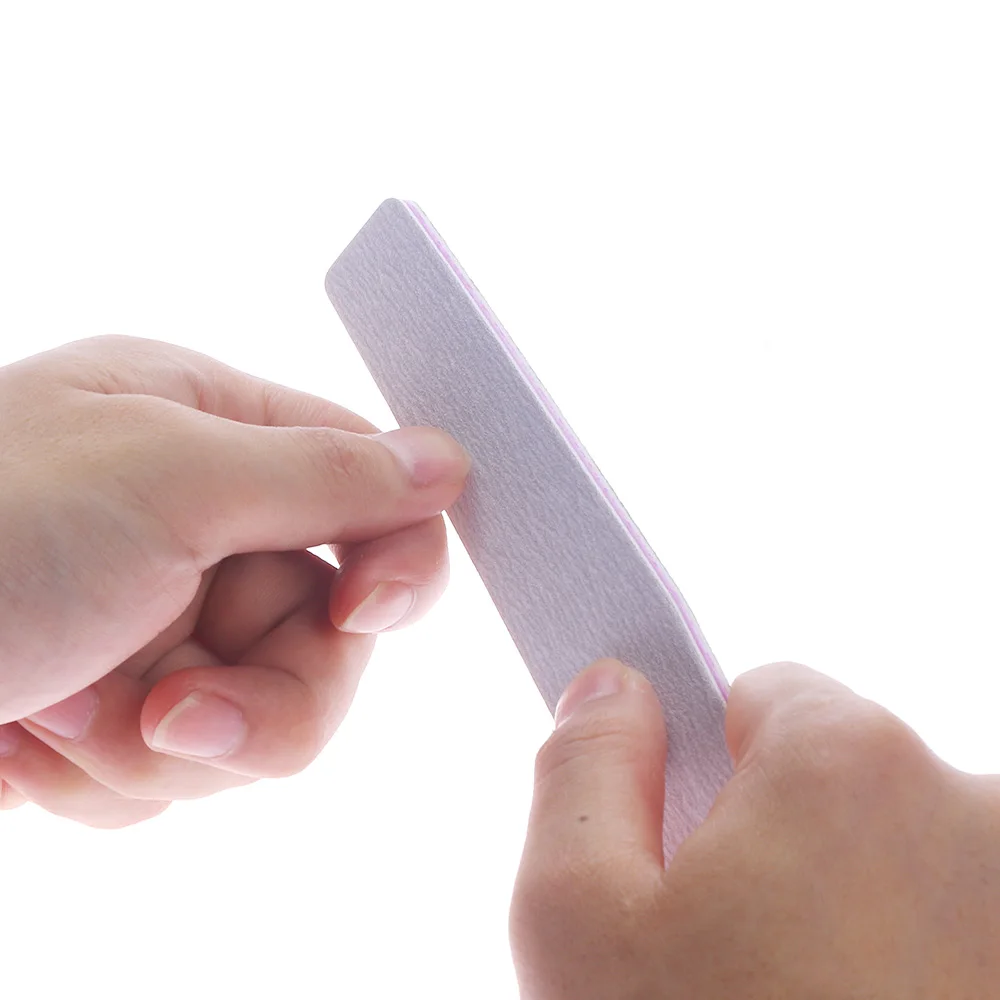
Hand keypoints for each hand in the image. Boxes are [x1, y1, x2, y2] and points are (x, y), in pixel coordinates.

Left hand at [0, 336, 468, 825]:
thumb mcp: (164, 481)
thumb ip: (325, 474)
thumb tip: (448, 461)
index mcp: (204, 429)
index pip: (365, 490)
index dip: (393, 558)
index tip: (372, 612)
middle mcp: (189, 523)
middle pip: (324, 630)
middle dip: (260, 697)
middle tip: (176, 716)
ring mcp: (155, 623)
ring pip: (261, 718)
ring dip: (170, 747)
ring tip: (68, 721)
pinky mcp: (114, 711)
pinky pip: (182, 773)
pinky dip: (110, 779)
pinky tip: (30, 744)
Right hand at [511, 659, 999, 997]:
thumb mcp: (577, 919)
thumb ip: (584, 767)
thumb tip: (614, 687)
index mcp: (852, 762)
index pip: (763, 695)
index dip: (706, 776)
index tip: (694, 862)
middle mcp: (979, 811)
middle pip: (845, 782)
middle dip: (787, 850)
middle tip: (742, 974)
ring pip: (912, 862)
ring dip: (860, 919)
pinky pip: (959, 923)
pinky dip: (919, 961)